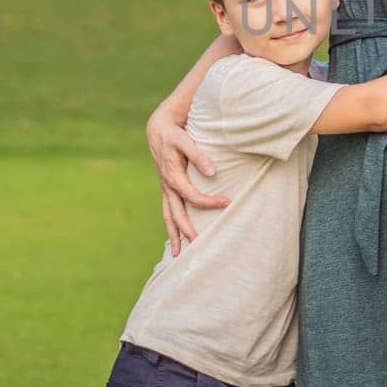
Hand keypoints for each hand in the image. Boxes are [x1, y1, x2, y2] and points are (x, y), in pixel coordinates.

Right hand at [146, 118, 226, 256]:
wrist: (158, 131)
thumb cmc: (175, 136)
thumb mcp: (186, 141)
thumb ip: (199, 156)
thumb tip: (213, 173)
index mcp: (173, 177)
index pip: (192, 196)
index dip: (209, 202)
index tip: (228, 202)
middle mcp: (167, 187)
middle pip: (176, 214)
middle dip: (186, 231)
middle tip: (199, 245)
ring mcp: (165, 190)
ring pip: (168, 217)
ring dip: (173, 235)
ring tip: (177, 254)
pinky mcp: (167, 189)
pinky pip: (168, 212)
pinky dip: (172, 226)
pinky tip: (176, 237)